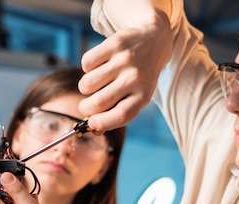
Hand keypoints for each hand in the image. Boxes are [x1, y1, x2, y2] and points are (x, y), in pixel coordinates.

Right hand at [78, 9, 172, 132]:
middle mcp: (135, 78)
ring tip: (94, 83)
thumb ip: (116, 114)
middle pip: (99, 102)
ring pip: (88, 83)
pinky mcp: (114, 44)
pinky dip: (87, 67)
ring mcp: (125, 60)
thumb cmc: (138, 78)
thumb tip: (93, 129)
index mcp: (143, 96)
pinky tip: (98, 65)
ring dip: (84, 87)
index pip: (122, 115)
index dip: (102, 123)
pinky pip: (86, 63)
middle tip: (85, 106)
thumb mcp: (136, 97)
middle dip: (85, 108)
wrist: (153, 40)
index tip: (91, 124)